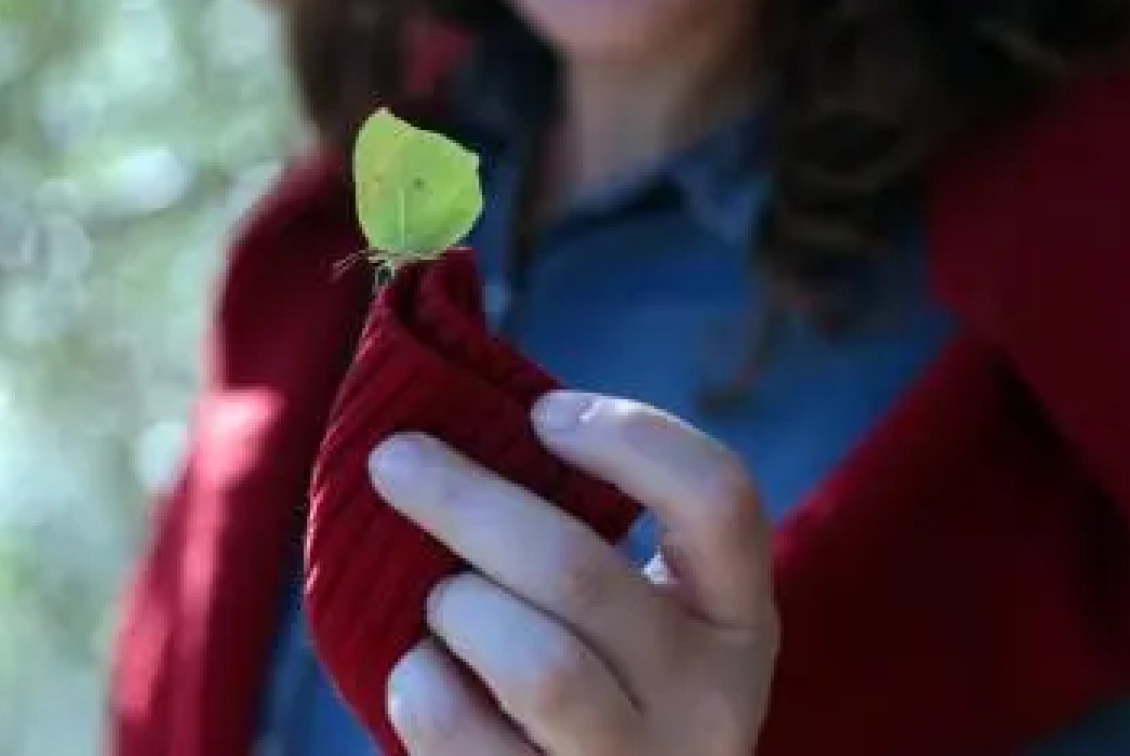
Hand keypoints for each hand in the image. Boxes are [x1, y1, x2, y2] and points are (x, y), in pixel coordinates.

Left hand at [368, 389, 777, 755]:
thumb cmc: (588, 679)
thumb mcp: (630, 613)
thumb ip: (581, 528)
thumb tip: (454, 406)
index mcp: (735, 620)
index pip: (720, 497)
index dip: (630, 436)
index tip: (541, 413)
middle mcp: (710, 702)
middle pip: (581, 573)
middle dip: (467, 500)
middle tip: (395, 459)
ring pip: (537, 665)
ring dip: (460, 607)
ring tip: (442, 602)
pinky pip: (460, 733)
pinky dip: (420, 685)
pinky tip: (423, 672)